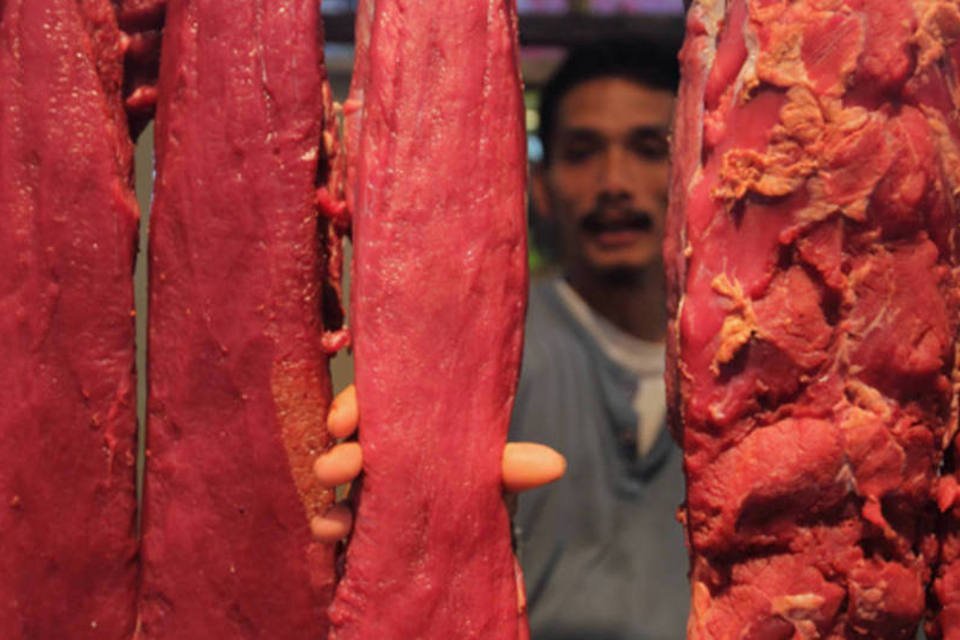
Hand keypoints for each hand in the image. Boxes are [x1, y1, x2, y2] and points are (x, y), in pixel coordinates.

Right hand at [310, 384, 566, 541]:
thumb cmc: (475, 495)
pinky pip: (330, 520)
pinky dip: (327, 527)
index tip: (342, 421)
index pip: (370, 407)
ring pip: (333, 484)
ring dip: (329, 498)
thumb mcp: (490, 479)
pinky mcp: (353, 526)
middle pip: (347, 445)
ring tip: (336, 518)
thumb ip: (509, 470)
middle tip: (341, 466)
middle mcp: (379, 457)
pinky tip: (332, 535)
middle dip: (340, 456)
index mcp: (406, 431)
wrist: (469, 549)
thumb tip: (555, 465)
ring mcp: (362, 492)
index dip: (351, 407)